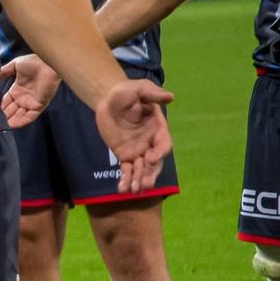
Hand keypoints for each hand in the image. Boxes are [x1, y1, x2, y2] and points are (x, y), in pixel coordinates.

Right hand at [0, 53, 59, 127]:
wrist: (48, 63)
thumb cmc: (33, 62)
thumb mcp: (15, 65)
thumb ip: (4, 71)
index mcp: (17, 89)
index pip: (6, 101)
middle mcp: (23, 97)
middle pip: (11, 110)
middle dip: (3, 116)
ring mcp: (31, 102)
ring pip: (19, 115)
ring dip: (10, 120)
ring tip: (0, 126)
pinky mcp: (39, 105)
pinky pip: (30, 116)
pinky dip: (21, 121)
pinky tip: (12, 125)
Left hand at [94, 77, 174, 192]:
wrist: (109, 99)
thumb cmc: (128, 92)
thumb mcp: (140, 89)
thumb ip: (153, 94)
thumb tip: (170, 97)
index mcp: (158, 129)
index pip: (163, 144)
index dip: (159, 152)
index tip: (150, 158)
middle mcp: (150, 143)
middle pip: (154, 162)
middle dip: (150, 173)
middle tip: (145, 185)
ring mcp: (138, 151)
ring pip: (141, 169)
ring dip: (139, 180)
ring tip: (134, 191)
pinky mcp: (125, 155)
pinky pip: (127, 169)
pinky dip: (125, 179)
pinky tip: (122, 189)